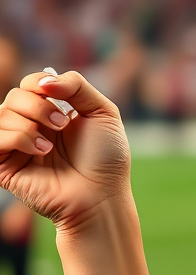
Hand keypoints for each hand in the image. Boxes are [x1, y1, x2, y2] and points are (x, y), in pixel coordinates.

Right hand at [0, 71, 130, 234]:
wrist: (101, 194)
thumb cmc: (106, 157)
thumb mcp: (102, 112)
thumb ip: (77, 86)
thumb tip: (44, 80)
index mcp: (53, 111)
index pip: (31, 83)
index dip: (40, 82)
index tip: (57, 93)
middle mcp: (31, 125)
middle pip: (14, 95)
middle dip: (38, 105)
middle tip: (63, 125)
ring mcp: (16, 145)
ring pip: (1, 114)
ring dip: (29, 123)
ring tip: (51, 145)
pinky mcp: (4, 165)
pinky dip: (17, 138)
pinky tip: (40, 151)